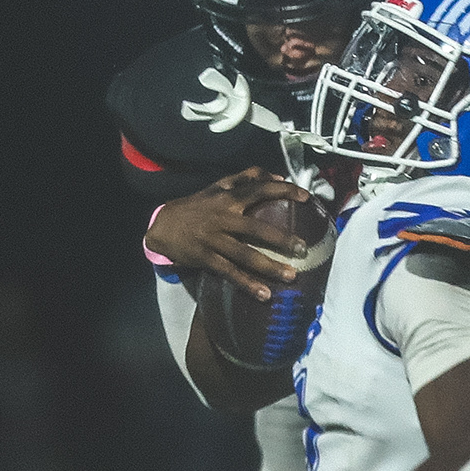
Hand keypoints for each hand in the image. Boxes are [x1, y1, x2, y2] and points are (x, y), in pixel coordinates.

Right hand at [146, 170, 317, 298]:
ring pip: (245, 254)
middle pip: (256, 228)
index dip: (283, 191)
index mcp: (228, 198)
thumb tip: (278, 176)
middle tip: (303, 248)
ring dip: (269, 266)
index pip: (260, 190)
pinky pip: (229, 273)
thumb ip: (246, 177)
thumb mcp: (218, 186)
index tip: (307, 198)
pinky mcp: (206, 258)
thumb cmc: (196, 205)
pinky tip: (264, 295)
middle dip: (281, 239)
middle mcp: (223, 218)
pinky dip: (247, 284)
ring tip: (291, 276)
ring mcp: (214, 240)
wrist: (162, 225)